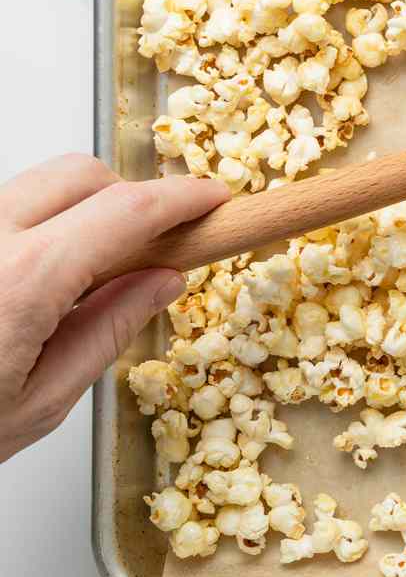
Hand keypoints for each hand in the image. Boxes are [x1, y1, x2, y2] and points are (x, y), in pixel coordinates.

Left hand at [0, 154, 227, 462]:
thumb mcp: (38, 402)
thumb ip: (108, 330)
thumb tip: (163, 282)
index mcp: (22, 280)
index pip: (128, 209)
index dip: (183, 197)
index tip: (212, 200)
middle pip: (81, 174)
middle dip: (128, 196)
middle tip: (150, 245)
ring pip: (33, 185)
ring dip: (74, 211)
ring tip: (76, 278)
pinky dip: (28, 228)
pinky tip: (23, 284)